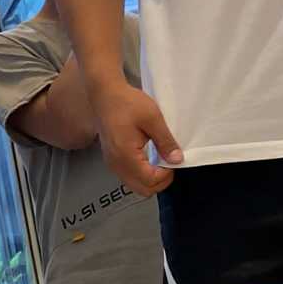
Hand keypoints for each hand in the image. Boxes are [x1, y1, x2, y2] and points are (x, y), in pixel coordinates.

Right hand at [92, 80, 182, 197]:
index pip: (150, 180)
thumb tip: (177, 160)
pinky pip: (129, 177)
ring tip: (160, 160)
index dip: (166, 175)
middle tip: (169, 163)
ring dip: (151, 178)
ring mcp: (112, 164)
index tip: (174, 160)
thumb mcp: (153, 118)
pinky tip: (149, 158)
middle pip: (143, 189)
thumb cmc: (127, 103)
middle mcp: (116, 164)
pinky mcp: (112, 160)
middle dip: (160, 181)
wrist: (105, 94)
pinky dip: (142, 174)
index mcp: (126, 155)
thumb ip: (165, 141)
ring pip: (136, 185)